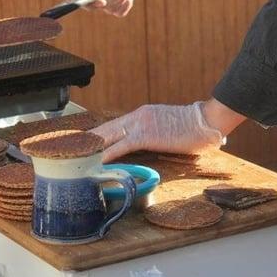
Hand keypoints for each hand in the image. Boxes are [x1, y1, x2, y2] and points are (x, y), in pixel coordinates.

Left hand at [90, 100, 243, 162]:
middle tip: (69, 150)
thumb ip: (153, 135)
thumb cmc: (193, 127)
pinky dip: (108, 154)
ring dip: (91, 148)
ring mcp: (140, 125)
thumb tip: (147, 145)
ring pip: (108, 136)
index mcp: (140, 116)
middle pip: (104, 130)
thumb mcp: (166, 128)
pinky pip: (121, 146)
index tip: (82, 144)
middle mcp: (136, 117)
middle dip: (86, 141)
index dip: (95, 136)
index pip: (112, 127)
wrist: (208, 120)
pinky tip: (98, 161)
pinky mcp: (146, 135)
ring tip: (76, 157)